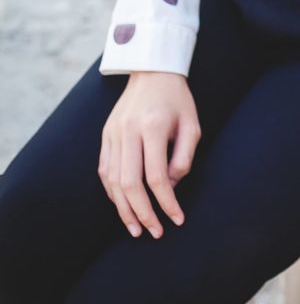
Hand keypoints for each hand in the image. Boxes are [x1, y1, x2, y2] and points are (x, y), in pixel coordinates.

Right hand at [99, 71, 200, 239]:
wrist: (152, 71)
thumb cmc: (178, 100)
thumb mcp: (192, 125)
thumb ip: (184, 157)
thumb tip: (171, 186)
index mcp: (152, 127)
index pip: (156, 176)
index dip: (167, 203)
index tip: (177, 219)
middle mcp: (128, 131)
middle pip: (129, 184)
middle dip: (142, 213)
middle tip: (155, 232)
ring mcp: (112, 133)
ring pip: (112, 181)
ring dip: (123, 209)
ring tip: (136, 228)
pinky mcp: (105, 135)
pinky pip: (104, 171)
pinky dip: (112, 193)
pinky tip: (124, 206)